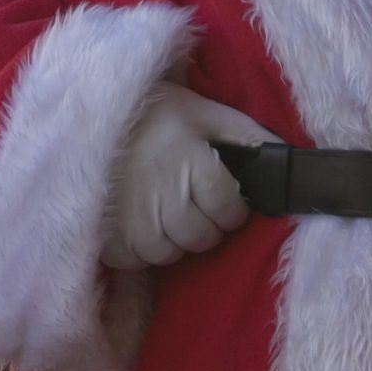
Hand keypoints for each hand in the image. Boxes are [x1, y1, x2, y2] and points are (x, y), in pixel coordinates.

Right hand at [98, 84, 271, 269]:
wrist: (86, 111)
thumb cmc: (151, 112)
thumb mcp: (202, 110)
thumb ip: (245, 134)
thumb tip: (284, 155)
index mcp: (193, 164)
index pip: (229, 209)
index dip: (230, 207)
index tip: (219, 195)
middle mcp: (165, 197)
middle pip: (202, 237)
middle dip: (204, 224)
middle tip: (190, 203)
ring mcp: (133, 220)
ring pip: (170, 253)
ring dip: (173, 238)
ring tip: (163, 212)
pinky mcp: (107, 235)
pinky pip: (136, 259)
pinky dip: (140, 248)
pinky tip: (137, 222)